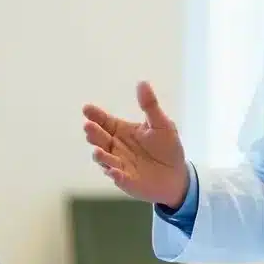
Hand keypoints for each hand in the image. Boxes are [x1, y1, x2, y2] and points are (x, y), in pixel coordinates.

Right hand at [82, 81, 188, 208]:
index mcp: (122, 131)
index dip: (95, 115)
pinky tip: (113, 171)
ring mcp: (119, 165)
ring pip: (105, 159)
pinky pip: (119, 178)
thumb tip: (142, 82)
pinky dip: (115, 175)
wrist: (177, 174)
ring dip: (100, 155)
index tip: (86, 108)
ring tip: (97, 150)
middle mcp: (116, 148)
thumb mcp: (161, 124)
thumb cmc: (167, 147)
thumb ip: (150, 106)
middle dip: (93, 133)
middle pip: (100, 139)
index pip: (105, 122)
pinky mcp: (127, 181)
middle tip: (88, 126)